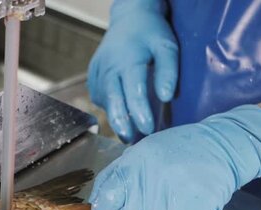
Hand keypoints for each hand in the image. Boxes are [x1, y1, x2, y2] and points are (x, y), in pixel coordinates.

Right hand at [87, 0, 177, 142]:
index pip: (133, 89)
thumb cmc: (151, 33)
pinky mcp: (93, 76)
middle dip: (120, 122)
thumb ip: (168, 71)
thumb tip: (166, 97)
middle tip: (130, 140)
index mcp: (127, 58)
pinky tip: (120, 112)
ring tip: (129, 132)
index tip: (148, 128)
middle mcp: (108, 66)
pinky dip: (109, 107)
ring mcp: (97, 71)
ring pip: (104, 100)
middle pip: (112, 99)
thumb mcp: (167, 46)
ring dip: (115, 117)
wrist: (128, 18)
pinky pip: (99, 97)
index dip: (140, 111)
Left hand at [89, 105, 260, 209]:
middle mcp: (151, 180)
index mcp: (132, 165)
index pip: (105, 201)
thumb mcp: (138, 153)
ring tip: (169, 202)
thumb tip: (95, 204)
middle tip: (152, 198)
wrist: (220, 146)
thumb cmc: (174, 151)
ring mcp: (174, 196)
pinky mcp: (196, 209)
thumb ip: (112, 177)